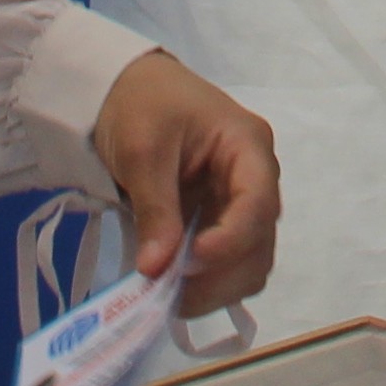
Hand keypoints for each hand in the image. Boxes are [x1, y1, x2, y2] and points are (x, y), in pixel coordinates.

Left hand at [92, 48, 283, 311]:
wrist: (124, 87)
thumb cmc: (140, 105)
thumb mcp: (142, 151)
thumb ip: (154, 208)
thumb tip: (157, 269)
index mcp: (248, 146)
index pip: (258, 203)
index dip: (230, 240)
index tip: (188, 264)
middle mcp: (256, 178)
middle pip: (260, 243)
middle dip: (221, 276)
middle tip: (172, 296)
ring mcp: (240, 202)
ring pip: (250, 261)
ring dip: (215, 287)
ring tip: (169, 297)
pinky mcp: (220, 220)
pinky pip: (228, 262)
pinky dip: (205, 282)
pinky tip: (173, 289)